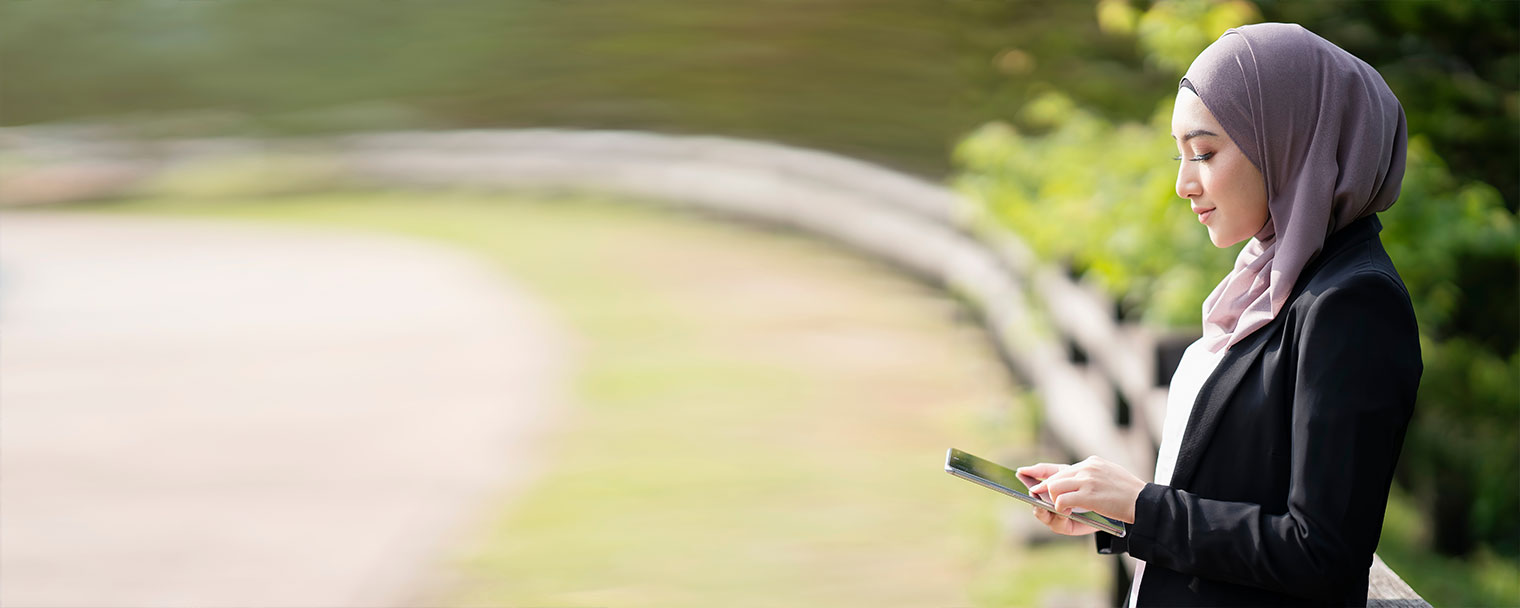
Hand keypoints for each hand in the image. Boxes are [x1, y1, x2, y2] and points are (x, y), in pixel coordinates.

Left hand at [1019, 456, 1145, 527]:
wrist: (1144, 503)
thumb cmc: (1126, 496)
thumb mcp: (1107, 479)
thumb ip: (1088, 479)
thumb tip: (1065, 488)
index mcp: (1091, 463)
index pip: (1060, 466)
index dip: (1039, 470)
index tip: (1024, 471)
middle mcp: (1087, 467)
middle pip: (1054, 477)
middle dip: (1043, 489)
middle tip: (1035, 497)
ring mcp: (1087, 479)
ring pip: (1055, 487)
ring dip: (1053, 500)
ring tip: (1060, 509)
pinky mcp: (1089, 494)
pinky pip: (1063, 500)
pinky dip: (1060, 508)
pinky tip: (1066, 513)